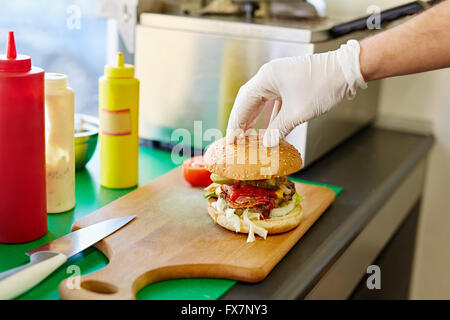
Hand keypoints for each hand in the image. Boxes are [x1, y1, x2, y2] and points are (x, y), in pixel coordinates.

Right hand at [226, 40, 366, 146]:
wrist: (346, 71)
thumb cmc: (323, 86)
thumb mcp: (298, 113)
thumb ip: (279, 129)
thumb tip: (267, 144)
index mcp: (266, 78)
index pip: (243, 102)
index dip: (236, 122)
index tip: (231, 139)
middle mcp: (269, 76)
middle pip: (248, 100)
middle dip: (241, 121)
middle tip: (235, 139)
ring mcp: (279, 79)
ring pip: (260, 101)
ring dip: (254, 118)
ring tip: (247, 136)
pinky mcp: (289, 83)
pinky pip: (272, 101)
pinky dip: (268, 115)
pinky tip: (266, 128)